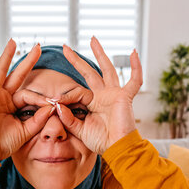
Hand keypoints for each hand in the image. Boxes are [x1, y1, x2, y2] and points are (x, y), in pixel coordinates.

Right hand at [0, 40, 54, 159]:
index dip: (40, 99)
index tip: (51, 104)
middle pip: (16, 75)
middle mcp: (2, 97)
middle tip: (38, 47)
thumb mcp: (26, 131)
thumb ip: (38, 119)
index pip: (29, 95)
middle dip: (28, 62)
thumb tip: (51, 106)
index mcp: (11, 106)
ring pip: (0, 70)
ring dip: (6, 55)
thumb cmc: (2, 144)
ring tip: (13, 41)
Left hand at [56, 37, 142, 154]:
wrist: (117, 148)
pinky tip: (133, 52)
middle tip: (65, 47)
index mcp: (92, 103)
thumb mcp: (79, 130)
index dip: (65, 95)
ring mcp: (114, 94)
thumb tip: (57, 104)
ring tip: (92, 39)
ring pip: (107, 69)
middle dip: (77, 60)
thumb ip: (68, 118)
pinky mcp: (125, 96)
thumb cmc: (101, 141)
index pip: (76, 91)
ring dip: (100, 54)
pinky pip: (134, 80)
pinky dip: (135, 67)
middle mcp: (103, 95)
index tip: (52, 100)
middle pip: (89, 73)